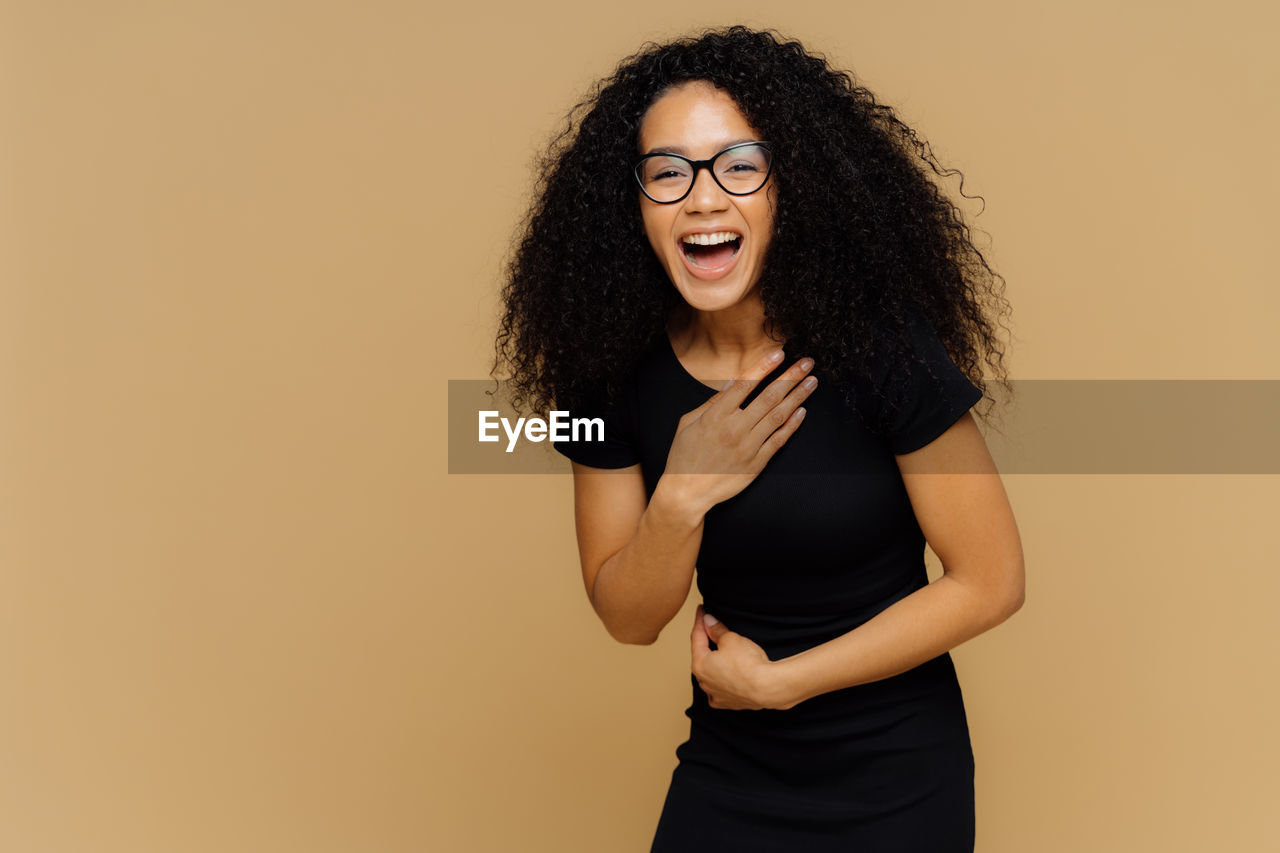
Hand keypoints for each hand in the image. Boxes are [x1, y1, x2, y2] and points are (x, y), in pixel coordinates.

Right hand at [660, 350, 816, 515]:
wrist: (687, 492)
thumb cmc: (684, 455)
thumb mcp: (688, 423)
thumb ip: (711, 403)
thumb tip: (732, 383)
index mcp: (715, 416)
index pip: (745, 384)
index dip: (764, 367)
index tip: (780, 353)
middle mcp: (734, 429)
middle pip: (768, 397)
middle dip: (791, 377)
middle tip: (807, 363)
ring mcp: (748, 447)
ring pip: (778, 416)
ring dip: (797, 397)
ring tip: (812, 382)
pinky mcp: (756, 463)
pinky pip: (778, 441)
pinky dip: (792, 426)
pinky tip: (802, 412)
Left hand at [690, 604, 787, 710]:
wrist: (768, 687)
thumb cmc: (748, 664)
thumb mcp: (730, 639)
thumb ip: (716, 629)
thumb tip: (708, 621)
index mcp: (700, 665)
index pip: (697, 637)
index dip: (700, 621)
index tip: (701, 610)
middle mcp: (704, 683)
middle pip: (702, 657)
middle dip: (706, 642)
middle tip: (711, 627)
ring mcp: (716, 695)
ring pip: (712, 674)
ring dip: (715, 662)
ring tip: (723, 650)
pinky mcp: (729, 703)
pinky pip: (723, 688)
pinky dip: (724, 680)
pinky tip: (729, 674)